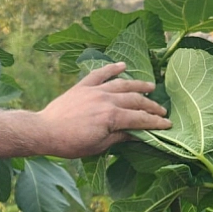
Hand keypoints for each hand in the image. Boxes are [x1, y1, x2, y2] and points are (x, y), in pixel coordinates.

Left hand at [35, 62, 170, 158]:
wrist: (44, 131)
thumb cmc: (70, 143)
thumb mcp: (98, 146)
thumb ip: (119, 137)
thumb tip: (138, 134)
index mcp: (112, 117)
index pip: (140, 119)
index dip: (155, 122)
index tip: (168, 124)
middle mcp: (106, 100)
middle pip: (135, 100)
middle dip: (151, 106)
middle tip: (162, 110)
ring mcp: (94, 90)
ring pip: (122, 84)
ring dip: (138, 85)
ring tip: (151, 86)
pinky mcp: (82, 86)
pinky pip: (99, 74)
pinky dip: (111, 68)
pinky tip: (123, 65)